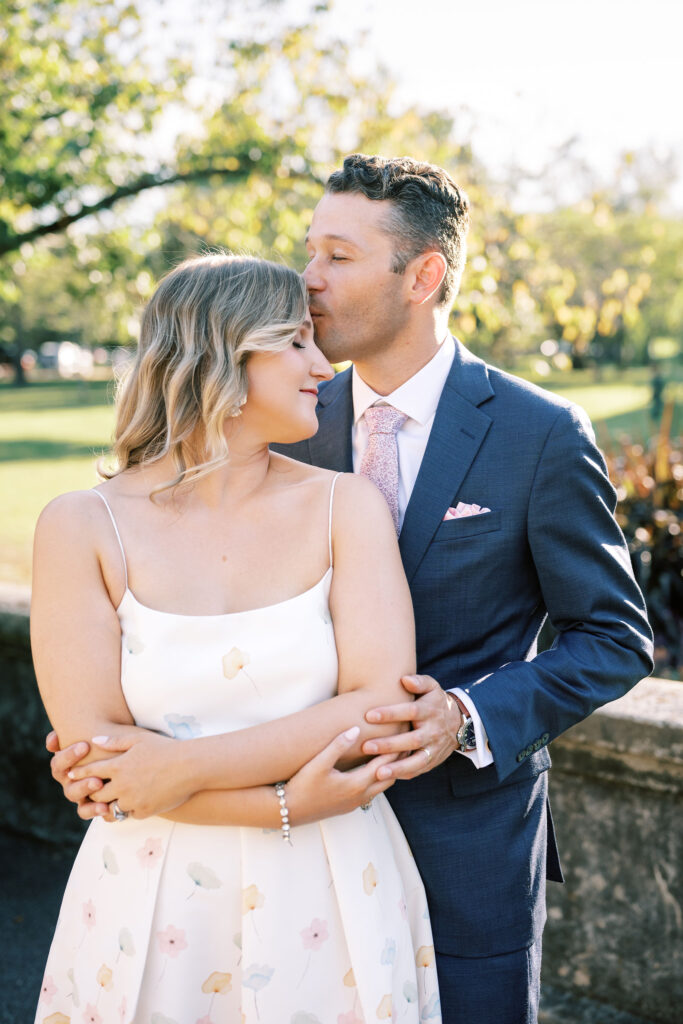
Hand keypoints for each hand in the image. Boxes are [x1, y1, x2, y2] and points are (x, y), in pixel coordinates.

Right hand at [46, 731, 107, 819]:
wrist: (126, 763)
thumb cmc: (109, 746)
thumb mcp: (101, 735)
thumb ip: (83, 730)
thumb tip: (56, 737)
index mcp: (67, 762)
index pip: (58, 760)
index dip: (68, 754)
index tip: (85, 745)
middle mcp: (68, 777)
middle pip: (61, 774)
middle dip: (73, 764)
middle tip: (88, 755)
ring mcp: (77, 792)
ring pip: (72, 793)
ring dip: (83, 787)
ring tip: (98, 782)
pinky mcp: (89, 806)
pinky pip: (85, 812)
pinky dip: (93, 810)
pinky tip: (105, 806)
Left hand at [65, 730, 191, 818]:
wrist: (190, 766)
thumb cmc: (165, 748)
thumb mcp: (139, 738)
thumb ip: (115, 741)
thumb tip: (94, 740)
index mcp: (118, 766)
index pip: (90, 772)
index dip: (80, 773)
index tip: (73, 774)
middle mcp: (122, 785)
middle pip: (96, 794)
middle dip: (93, 791)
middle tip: (92, 789)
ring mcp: (132, 800)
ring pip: (110, 807)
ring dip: (110, 803)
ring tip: (109, 800)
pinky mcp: (143, 811)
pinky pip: (129, 814)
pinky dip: (128, 809)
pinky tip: (132, 803)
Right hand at [287, 726, 397, 824]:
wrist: (288, 811)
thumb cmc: (302, 785)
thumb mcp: (319, 763)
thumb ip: (338, 745)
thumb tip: (357, 728)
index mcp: (357, 784)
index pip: (384, 764)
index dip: (394, 749)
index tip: (403, 734)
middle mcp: (360, 796)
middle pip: (389, 777)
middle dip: (397, 761)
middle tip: (405, 742)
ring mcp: (355, 803)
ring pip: (381, 787)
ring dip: (388, 771)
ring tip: (393, 754)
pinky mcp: (348, 807)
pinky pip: (372, 792)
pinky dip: (378, 780)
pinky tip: (373, 770)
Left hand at [361, 675, 461, 781]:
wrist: (458, 723)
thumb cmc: (435, 702)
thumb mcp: (432, 687)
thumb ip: (419, 682)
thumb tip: (404, 679)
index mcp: (429, 711)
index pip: (410, 711)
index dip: (391, 714)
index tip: (369, 715)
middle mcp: (433, 731)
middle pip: (412, 740)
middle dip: (389, 745)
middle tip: (366, 747)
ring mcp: (434, 748)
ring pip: (417, 760)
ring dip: (397, 767)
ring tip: (377, 772)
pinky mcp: (432, 761)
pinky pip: (418, 770)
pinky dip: (403, 775)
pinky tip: (385, 778)